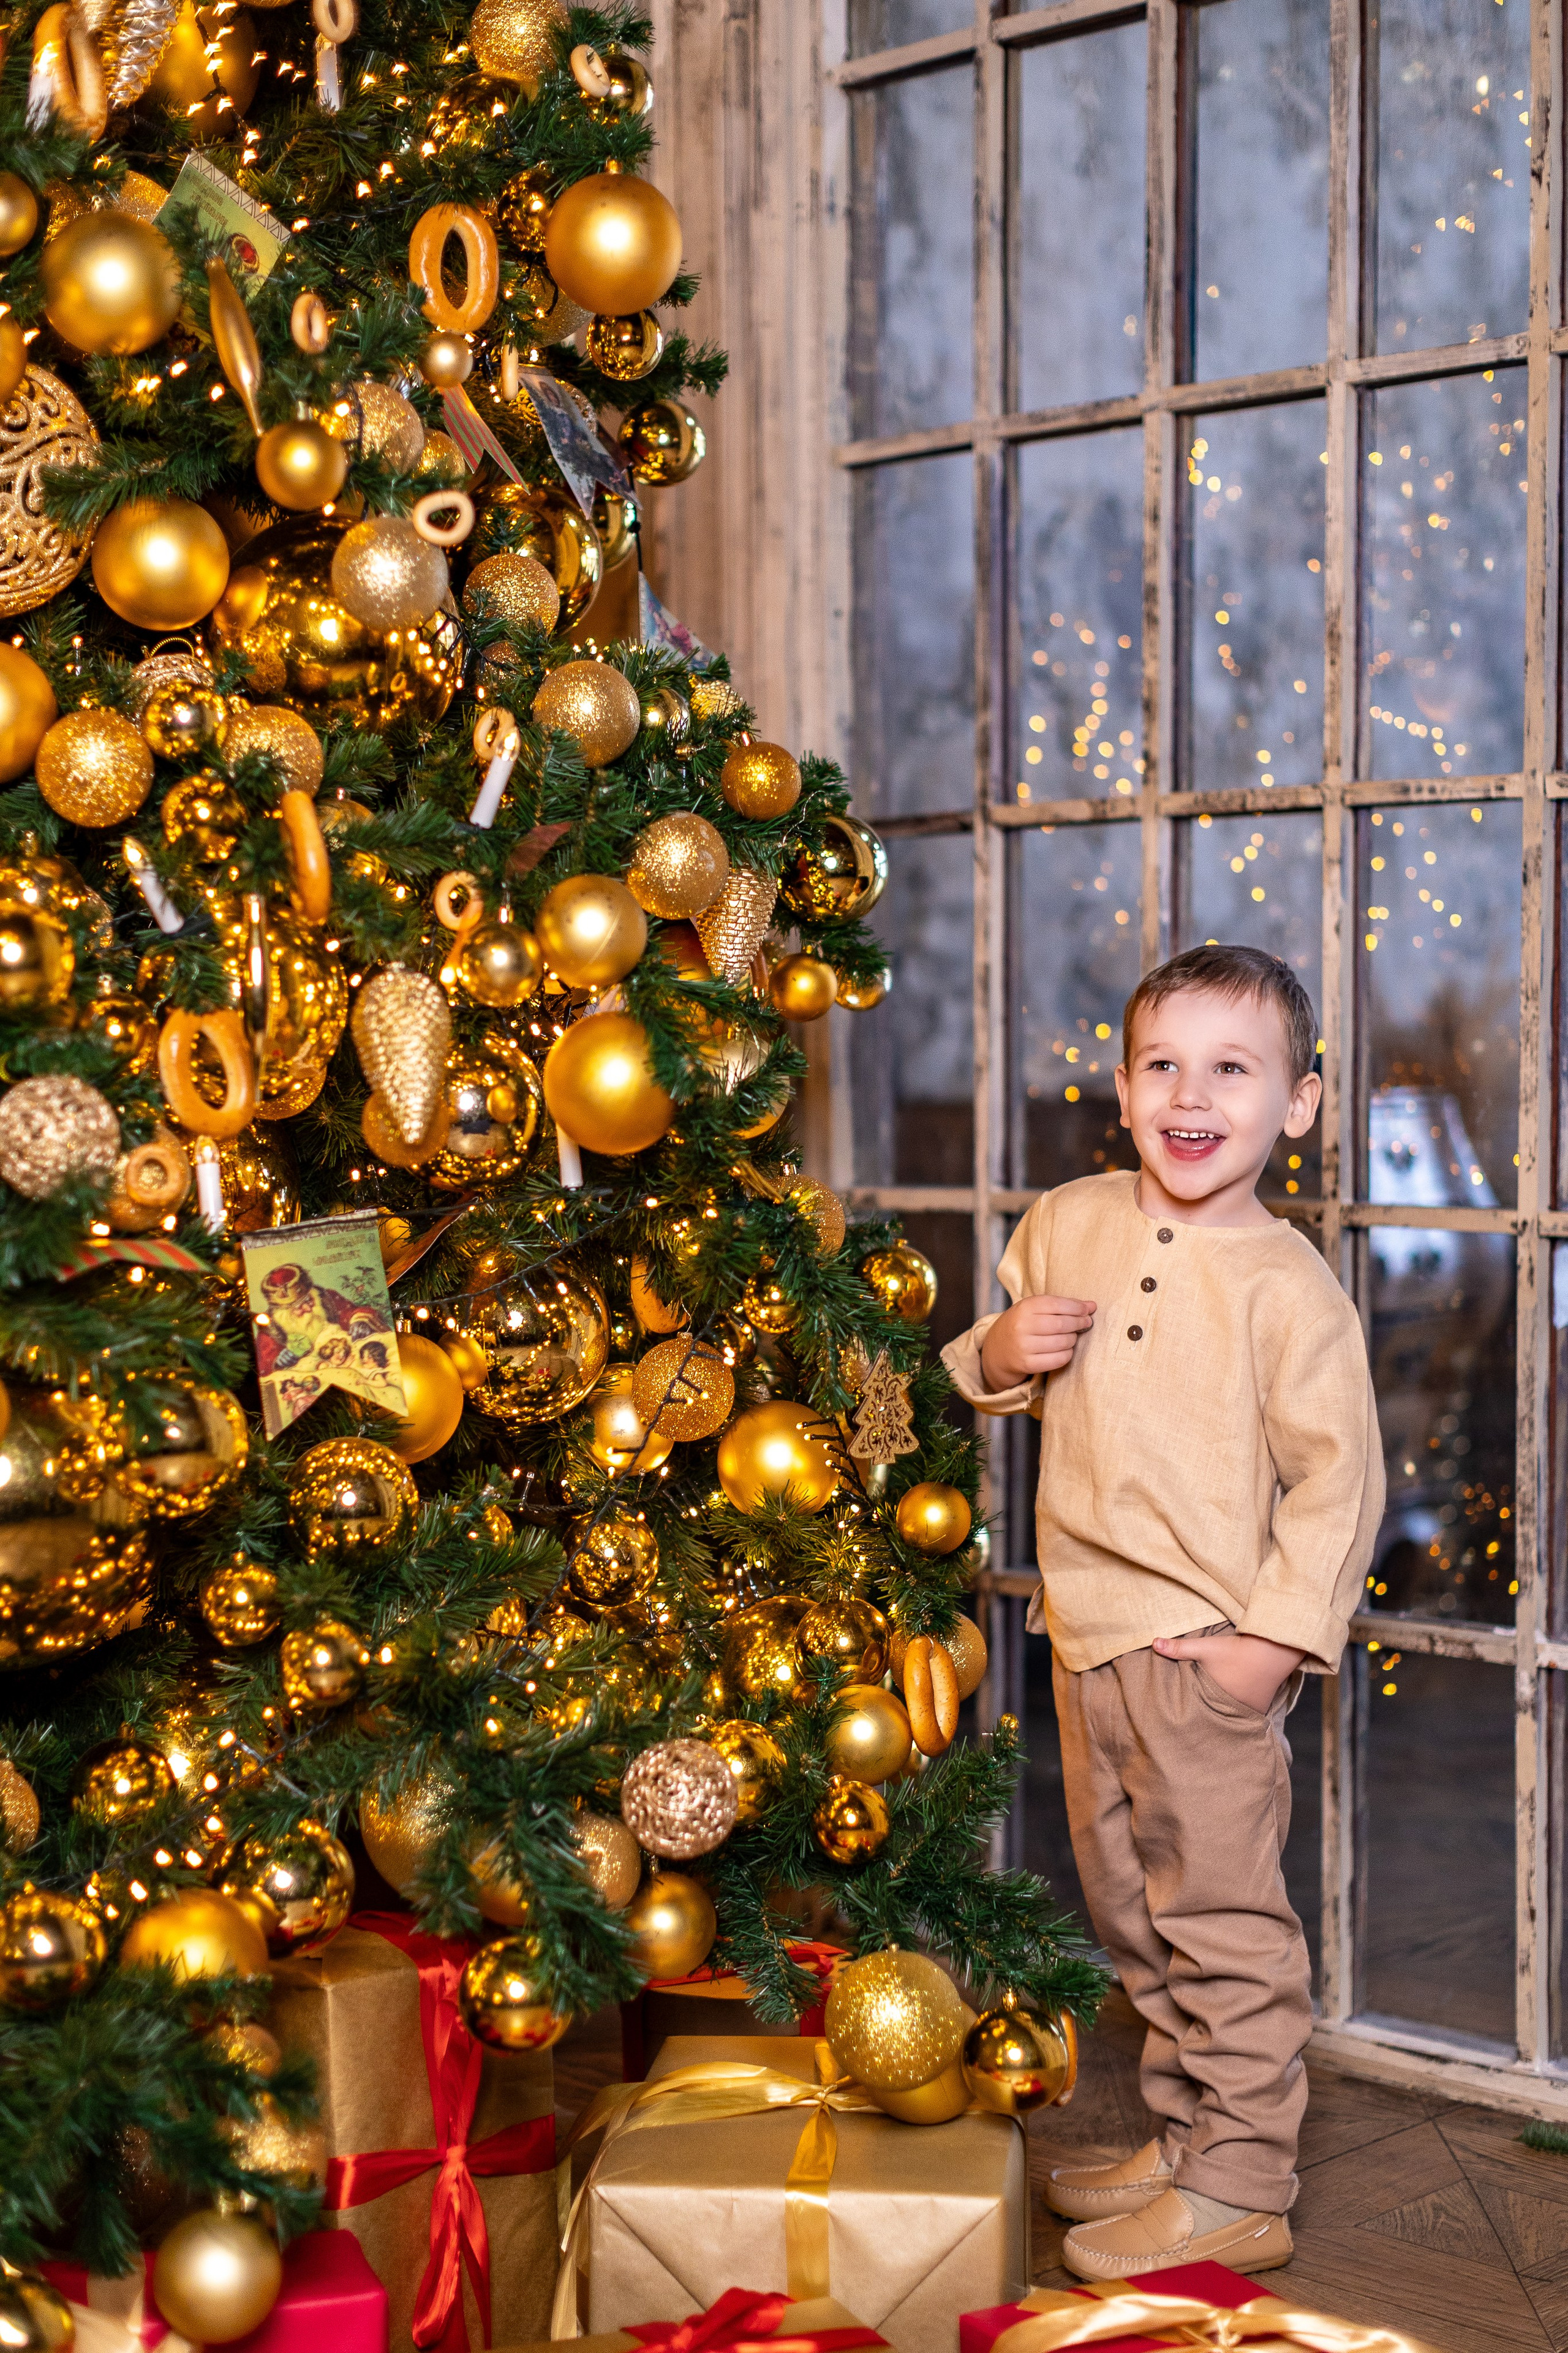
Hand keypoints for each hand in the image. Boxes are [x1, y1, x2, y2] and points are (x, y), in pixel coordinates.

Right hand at [979, 1295, 1095, 1390]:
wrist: (996, 1350)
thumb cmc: (1021, 1325)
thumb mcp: (1033, 1309)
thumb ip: (1061, 1306)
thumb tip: (1092, 1306)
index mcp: (1024, 1307)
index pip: (1057, 1304)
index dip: (1077, 1307)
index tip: (1088, 1310)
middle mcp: (1022, 1326)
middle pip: (1061, 1324)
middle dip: (1079, 1323)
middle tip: (1086, 1323)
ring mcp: (1024, 1346)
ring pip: (1062, 1342)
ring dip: (1073, 1339)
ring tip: (1072, 1336)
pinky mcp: (1027, 1364)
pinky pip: (1058, 1359)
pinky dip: (1067, 1354)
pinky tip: (1065, 1350)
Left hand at [1152, 1630, 1304, 1713]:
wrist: (1273, 1649)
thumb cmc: (1237, 1650)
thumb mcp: (1206, 1647)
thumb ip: (1179, 1648)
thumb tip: (1152, 1642)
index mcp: (1218, 1701)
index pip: (1200, 1713)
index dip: (1192, 1715)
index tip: (1181, 1721)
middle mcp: (1235, 1711)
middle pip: (1216, 1716)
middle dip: (1207, 1717)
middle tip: (1194, 1724)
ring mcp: (1250, 1711)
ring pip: (1231, 1715)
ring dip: (1223, 1713)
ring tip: (1211, 1716)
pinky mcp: (1261, 1706)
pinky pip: (1245, 1713)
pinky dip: (1238, 1710)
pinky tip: (1231, 1709)